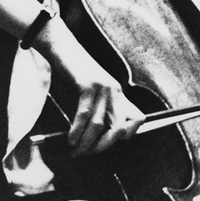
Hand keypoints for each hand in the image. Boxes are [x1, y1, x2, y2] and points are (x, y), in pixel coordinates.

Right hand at [34, 16, 144, 155]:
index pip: (138, 119)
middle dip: (103, 146)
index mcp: (119, 93)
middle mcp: (115, 90)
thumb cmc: (73, 72)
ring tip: (75, 150)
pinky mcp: (87, 84)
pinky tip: (70, 139)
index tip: (107, 144)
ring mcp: (103, 87)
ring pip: (99, 125)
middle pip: (119, 128)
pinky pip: (84, 114)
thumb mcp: (92, 92)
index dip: (126, 136)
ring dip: (86, 142)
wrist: (61, 47)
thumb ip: (99, 109)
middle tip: (87, 153)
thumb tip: (96, 137)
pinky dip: (77, 130)